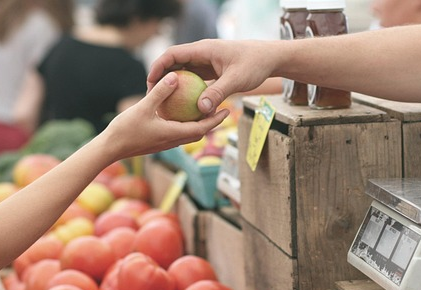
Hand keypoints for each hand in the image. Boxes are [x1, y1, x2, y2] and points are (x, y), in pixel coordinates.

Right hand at [106, 71, 229, 159]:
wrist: (110, 149)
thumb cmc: (125, 130)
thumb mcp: (143, 107)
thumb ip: (160, 92)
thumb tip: (175, 76)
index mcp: (173, 134)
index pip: (202, 128)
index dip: (216, 120)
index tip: (227, 110)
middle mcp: (172, 141)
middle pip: (199, 132)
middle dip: (212, 122)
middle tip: (221, 109)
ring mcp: (165, 143)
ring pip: (188, 134)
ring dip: (199, 124)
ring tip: (204, 110)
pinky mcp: (158, 142)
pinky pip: (177, 133)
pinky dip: (185, 124)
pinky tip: (180, 113)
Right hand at [147, 39, 276, 115]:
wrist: (269, 58)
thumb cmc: (254, 64)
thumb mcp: (236, 80)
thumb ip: (218, 93)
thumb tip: (201, 109)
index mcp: (203, 49)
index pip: (173, 54)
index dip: (158, 67)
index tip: (150, 82)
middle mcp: (202, 54)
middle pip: (174, 63)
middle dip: (161, 78)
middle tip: (152, 96)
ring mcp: (206, 62)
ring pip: (183, 72)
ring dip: (173, 85)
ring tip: (164, 102)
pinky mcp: (212, 71)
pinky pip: (194, 80)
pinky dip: (187, 90)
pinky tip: (184, 106)